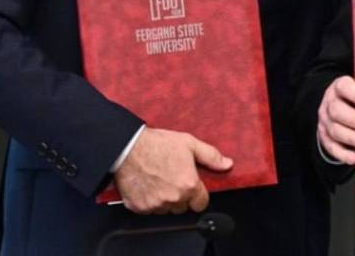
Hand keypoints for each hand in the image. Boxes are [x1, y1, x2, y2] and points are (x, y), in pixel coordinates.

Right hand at [113, 127, 231, 214]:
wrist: (127, 147)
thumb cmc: (157, 144)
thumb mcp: (189, 143)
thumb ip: (211, 156)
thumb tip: (227, 164)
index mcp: (188, 185)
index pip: (201, 204)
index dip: (198, 195)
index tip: (192, 187)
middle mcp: (173, 198)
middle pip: (183, 207)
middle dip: (181, 196)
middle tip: (173, 178)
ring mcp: (155, 205)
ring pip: (166, 209)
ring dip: (165, 199)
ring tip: (159, 179)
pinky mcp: (139, 207)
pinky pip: (149, 209)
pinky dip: (149, 200)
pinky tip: (148, 184)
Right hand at [317, 75, 354, 164]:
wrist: (341, 107)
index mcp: (340, 87)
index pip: (343, 86)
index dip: (354, 93)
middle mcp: (330, 102)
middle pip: (337, 110)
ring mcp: (325, 120)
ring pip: (334, 130)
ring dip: (351, 138)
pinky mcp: (324, 136)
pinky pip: (331, 146)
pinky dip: (342, 154)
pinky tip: (354, 158)